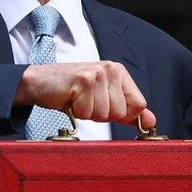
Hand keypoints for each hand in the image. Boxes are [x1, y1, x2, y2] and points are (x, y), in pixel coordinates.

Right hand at [14, 61, 156, 127]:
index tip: (103, 105)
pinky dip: (76, 112)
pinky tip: (69, 98)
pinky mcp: (84, 80)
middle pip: (121, 112)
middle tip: (85, 101)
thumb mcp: (103, 100)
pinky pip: (88, 112)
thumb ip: (128, 111)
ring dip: (87, 113)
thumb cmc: (71, 92)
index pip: (139, 105)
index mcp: (119, 72)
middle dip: (101, 115)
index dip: (121, 114)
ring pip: (105, 115)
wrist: (40, 83)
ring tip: (77, 100)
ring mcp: (98, 73)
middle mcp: (111, 69)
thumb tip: (151, 122)